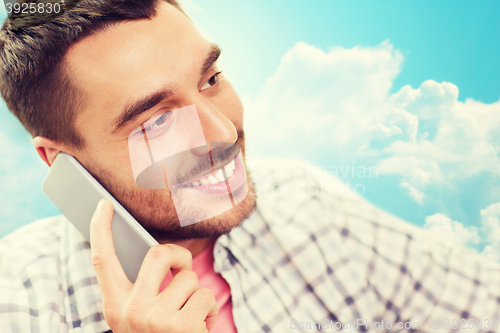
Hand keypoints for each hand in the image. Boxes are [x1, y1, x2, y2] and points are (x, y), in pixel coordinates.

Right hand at [89, 199, 217, 331]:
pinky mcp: (181, 326)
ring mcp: (155, 319)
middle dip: (180, 257)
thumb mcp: (140, 318)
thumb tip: (160, 255)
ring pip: (189, 278)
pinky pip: (206, 297)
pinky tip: (199, 330)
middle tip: (184, 271)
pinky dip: (209, 311)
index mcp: (115, 307)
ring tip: (189, 320)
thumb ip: (143, 289)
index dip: (100, 230)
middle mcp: (130, 311)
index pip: (102, 261)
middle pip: (159, 253)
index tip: (103, 205)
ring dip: (197, 297)